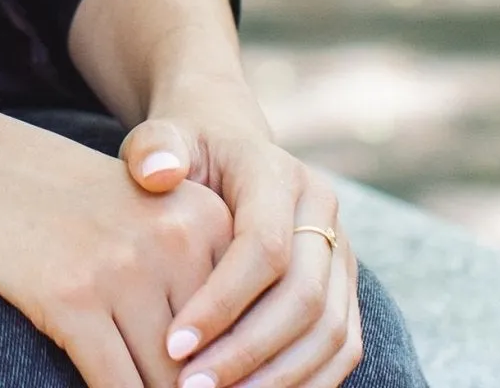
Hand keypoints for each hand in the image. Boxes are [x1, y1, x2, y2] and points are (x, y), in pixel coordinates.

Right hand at [0, 105, 233, 387]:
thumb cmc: (57, 203)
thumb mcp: (140, 220)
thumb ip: (188, 286)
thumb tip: (207, 378)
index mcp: (205, 217)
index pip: (242, 326)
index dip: (229, 374)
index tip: (216, 385)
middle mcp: (174, 239)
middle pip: (207, 361)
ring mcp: (122, 268)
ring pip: (166, 384)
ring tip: (134, 386)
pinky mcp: (72, 299)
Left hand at [117, 89, 360, 387]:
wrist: (226, 147)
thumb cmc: (185, 151)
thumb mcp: (164, 138)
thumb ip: (154, 148)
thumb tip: (158, 173)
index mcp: (280, 174)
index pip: (264, 247)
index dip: (223, 301)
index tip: (173, 343)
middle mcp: (323, 214)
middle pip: (304, 298)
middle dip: (248, 352)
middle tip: (191, 386)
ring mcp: (341, 254)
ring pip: (332, 333)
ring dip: (278, 379)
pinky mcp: (345, 290)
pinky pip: (341, 349)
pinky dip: (303, 382)